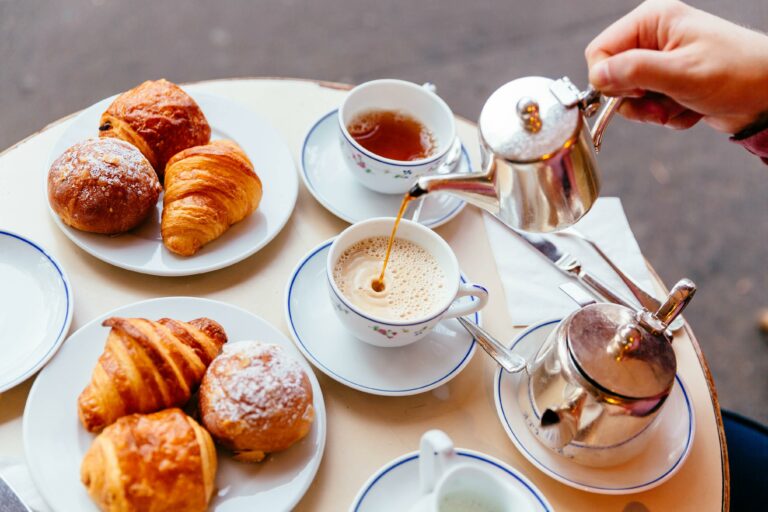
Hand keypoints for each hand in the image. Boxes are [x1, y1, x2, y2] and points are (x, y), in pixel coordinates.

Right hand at [585, 0, 767, 133]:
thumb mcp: (681, 73)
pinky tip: (690, 107)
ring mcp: (660, 60)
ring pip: (629, 97)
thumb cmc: (737, 74)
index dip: (609, 79)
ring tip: (680, 105)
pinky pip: (648, 107)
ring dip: (652, 111)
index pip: (600, 51)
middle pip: (612, 77)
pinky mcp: (668, 81)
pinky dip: (666, 114)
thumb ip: (634, 72)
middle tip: (660, 103)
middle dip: (635, 100)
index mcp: (652, 20)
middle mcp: (652, 37)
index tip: (634, 93)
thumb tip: (598, 76)